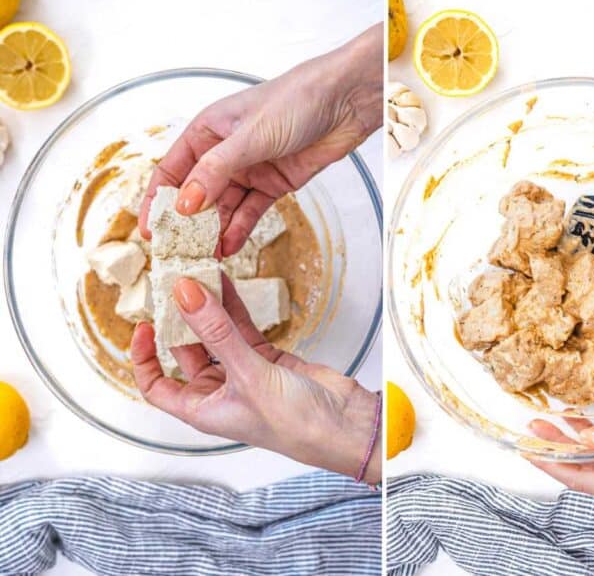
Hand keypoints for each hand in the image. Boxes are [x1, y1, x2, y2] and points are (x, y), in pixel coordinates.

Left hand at [130, 275, 380, 482]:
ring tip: (198, 276)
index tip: (143, 326)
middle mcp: (219, 392)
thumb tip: (186, 294)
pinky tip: (226, 285)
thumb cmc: (295, 424)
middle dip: (178, 320)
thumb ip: (216, 331)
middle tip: (173, 286)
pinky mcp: (267, 359)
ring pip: (215, 335)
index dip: (144, 358)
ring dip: (207, 309)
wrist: (344, 425)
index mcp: (203, 409)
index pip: (158, 386)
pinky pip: (241, 329)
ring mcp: (243, 373)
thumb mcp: (248, 375)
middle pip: (186, 351)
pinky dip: (233, 308)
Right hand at [138, 24, 382, 256]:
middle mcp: (224, 152)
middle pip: (197, 193)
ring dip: (215, 231)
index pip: (173, 170)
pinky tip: (230, 246)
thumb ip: (216, 171)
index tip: (150, 229)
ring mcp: (250, 169)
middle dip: (187, 223)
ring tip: (205, 256)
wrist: (346, 101)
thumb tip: (184, 203)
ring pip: (224, 207)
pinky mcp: (274, 183)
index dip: (158, 200)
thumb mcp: (249, 136)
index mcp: (208, 131)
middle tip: (179, 251)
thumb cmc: (296, 100)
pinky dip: (240, 229)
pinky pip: (250, 211)